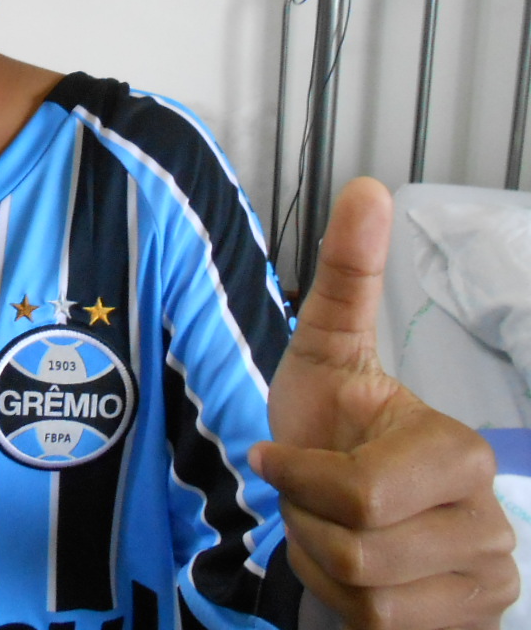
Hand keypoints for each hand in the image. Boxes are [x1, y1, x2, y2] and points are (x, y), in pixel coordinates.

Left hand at [252, 177, 518, 629]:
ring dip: (320, 561)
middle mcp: (490, 521)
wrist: (335, 497)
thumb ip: (346, 274)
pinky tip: (346, 565)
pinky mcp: (466, 623)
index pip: (361, 496)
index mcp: (460, 453)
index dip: (300, 481)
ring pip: (369, 597)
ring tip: (327, 525)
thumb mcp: (324, 345)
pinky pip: (380, 627)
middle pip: (361, 550)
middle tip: (306, 495)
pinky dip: (340, 600)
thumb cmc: (328, 421)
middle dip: (306, 522)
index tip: (280, 459)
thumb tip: (367, 186)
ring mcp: (487, 581)